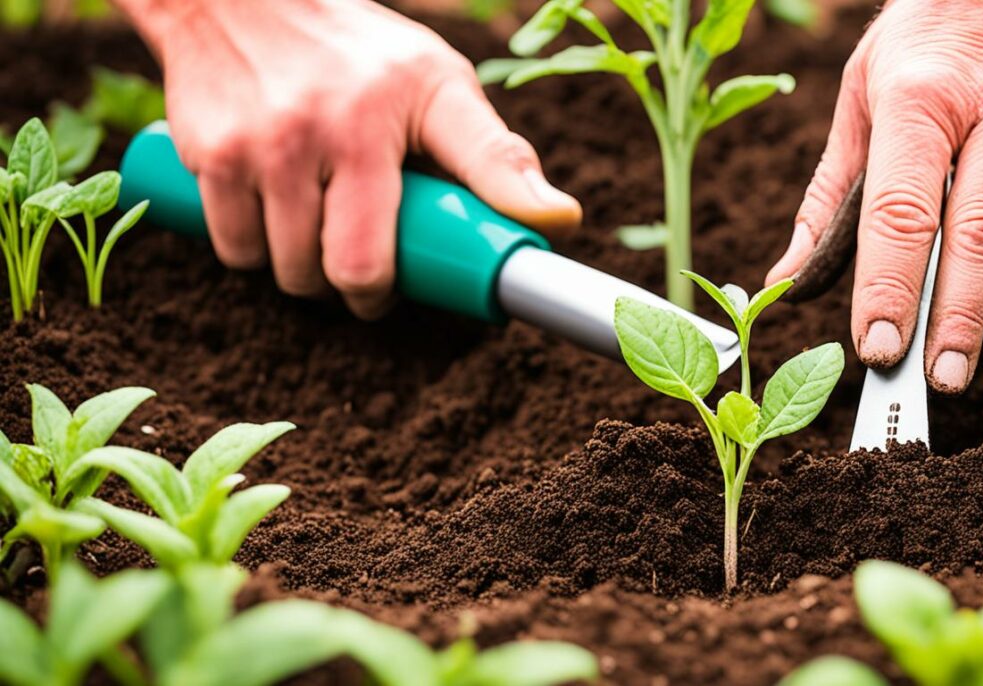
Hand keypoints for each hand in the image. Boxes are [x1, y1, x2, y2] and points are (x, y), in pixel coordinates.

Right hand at [116, 0, 580, 318]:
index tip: (397, 292)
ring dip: (302, 268)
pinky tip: (274, 211)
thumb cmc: (360, 52)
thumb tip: (561, 221)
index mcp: (375, 124)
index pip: (376, 253)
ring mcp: (251, 149)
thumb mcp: (439, 86)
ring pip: (280, 269)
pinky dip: (254, 247)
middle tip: (364, 255)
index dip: (384, 293)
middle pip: (332, 274)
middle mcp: (310, 136)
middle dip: (351, 285)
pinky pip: (232, 247)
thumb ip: (495, 157)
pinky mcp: (205, 155)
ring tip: (322, 223)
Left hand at [767, 0, 982, 392]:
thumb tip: (790, 276)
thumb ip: (830, 192)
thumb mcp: (861, 92)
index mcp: (921, 100)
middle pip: (972, 242)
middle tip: (929, 381)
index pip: (902, 214)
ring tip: (962, 367)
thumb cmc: (929, 31)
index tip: (875, 347)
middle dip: (949, 323)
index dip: (888, 289)